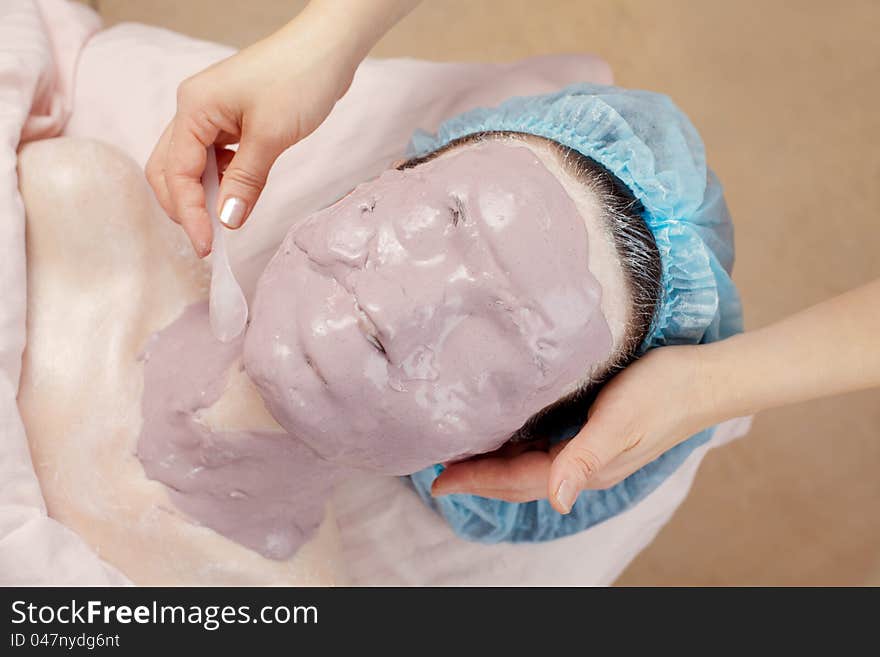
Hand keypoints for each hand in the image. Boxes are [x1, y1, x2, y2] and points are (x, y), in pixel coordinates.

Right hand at [145, 18, 356, 255]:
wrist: (327, 48)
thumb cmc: (299, 78)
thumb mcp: (271, 136)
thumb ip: (245, 180)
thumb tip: (227, 220)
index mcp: (193, 109)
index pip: (176, 172)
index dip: (189, 213)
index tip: (207, 246)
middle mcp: (193, 110)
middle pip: (169, 169)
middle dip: (184, 206)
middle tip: (209, 239)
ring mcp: (211, 114)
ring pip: (191, 165)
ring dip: (203, 196)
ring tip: (225, 222)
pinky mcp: (231, 119)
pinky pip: (214, 157)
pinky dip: (221, 181)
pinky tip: (239, 195)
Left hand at [432, 345, 721, 512]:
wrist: (703, 377)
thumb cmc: (663, 392)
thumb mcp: (621, 420)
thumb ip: (586, 458)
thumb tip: (556, 500)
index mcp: (584, 466)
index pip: (516, 479)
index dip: (476, 480)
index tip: (438, 481)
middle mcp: (581, 464)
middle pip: (517, 479)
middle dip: (478, 477)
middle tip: (438, 470)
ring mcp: (587, 450)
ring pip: (528, 465)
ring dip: (493, 465)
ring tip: (460, 455)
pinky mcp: (592, 431)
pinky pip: (543, 447)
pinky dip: (516, 447)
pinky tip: (503, 432)